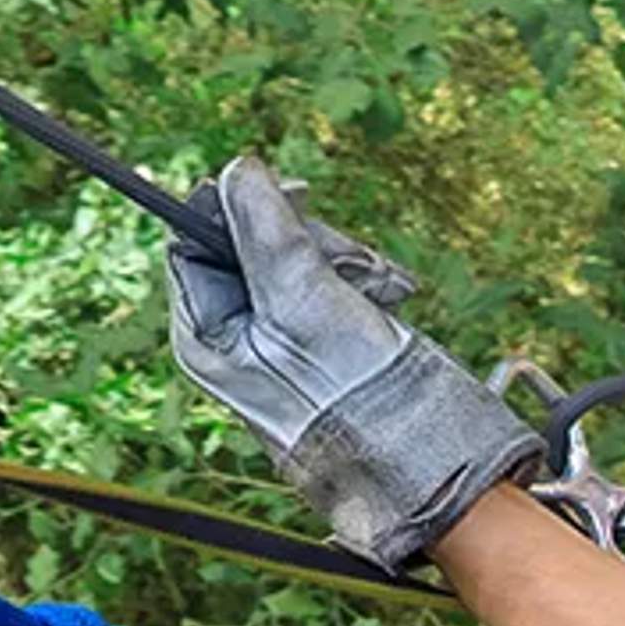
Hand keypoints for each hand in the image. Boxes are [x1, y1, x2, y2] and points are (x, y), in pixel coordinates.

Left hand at [167, 156, 541, 569]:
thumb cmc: (354, 390)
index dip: (244, 211)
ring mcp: (283, 342)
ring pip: (304, 260)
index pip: (200, 242)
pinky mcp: (326, 344)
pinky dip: (367, 283)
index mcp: (207, 335)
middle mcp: (238, 339)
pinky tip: (391, 298)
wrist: (424, 454)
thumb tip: (235, 171)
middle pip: (257, 244)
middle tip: (353, 259)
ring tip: (384, 289)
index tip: (293, 195)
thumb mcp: (301, 298)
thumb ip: (264, 231)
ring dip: (350, 261)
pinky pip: (336, 285)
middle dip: (312, 241)